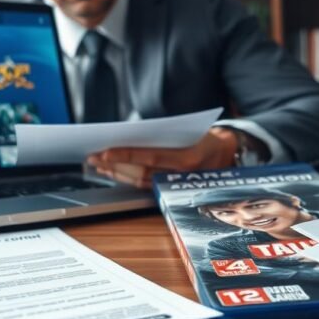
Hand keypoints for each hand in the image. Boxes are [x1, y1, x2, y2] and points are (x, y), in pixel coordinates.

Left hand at [86, 127, 239, 187]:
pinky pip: (144, 186)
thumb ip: (163, 134)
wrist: (226, 155)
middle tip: (92, 158)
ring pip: (139, 182)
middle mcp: (180, 175)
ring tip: (97, 166)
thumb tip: (129, 135)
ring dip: (116, 174)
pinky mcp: (170, 189)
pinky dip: (126, 179)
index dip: (124, 156)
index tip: (103, 152)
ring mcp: (175, 184)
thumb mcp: (188, 130)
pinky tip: (113, 173)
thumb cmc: (204, 137)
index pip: (148, 157)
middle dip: (113, 166)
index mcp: (186, 158)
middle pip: (139, 172)